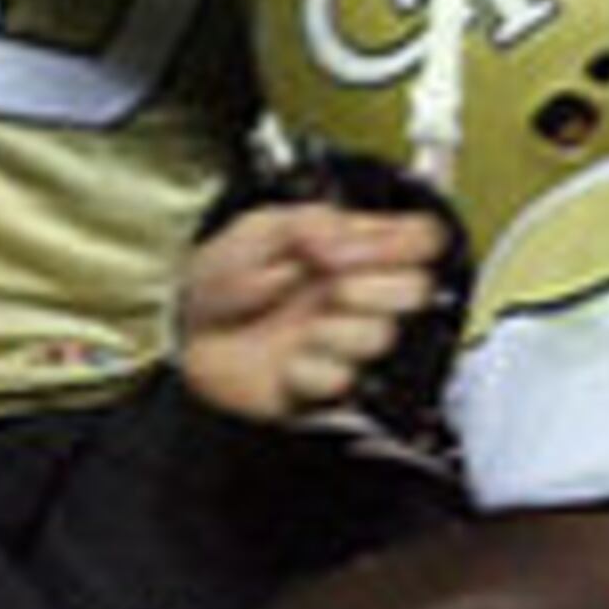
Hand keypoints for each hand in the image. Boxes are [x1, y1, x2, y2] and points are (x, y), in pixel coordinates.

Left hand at [177, 199, 451, 422]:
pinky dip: (309, 369)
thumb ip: (308, 222)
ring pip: (383, 335)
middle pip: (419, 288)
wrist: (187, 341)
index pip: (422, 238)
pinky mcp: (331, 386)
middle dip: (377, 286)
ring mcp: (350, 343)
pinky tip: (287, 364)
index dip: (403, 241)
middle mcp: (363, 296)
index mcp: (356, 250)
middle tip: (333, 285)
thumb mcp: (257, 230)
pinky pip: (343, 379)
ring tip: (305, 328)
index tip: (348, 248)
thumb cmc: (223, 281)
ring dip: (340, 329)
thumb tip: (343, 239)